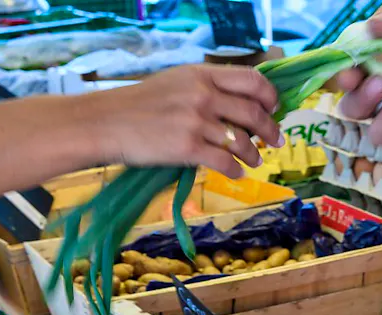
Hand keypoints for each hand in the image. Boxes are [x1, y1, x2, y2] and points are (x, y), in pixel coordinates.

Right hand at [88, 64, 282, 177]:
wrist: (106, 123)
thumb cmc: (140, 104)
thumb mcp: (176, 82)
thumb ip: (207, 87)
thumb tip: (241, 104)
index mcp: (202, 75)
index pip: (252, 80)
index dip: (269, 96)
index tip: (274, 108)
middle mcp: (203, 95)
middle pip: (253, 113)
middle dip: (270, 130)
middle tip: (276, 141)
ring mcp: (196, 122)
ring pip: (242, 141)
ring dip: (254, 154)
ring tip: (256, 161)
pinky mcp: (188, 148)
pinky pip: (225, 162)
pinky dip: (236, 171)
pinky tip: (238, 174)